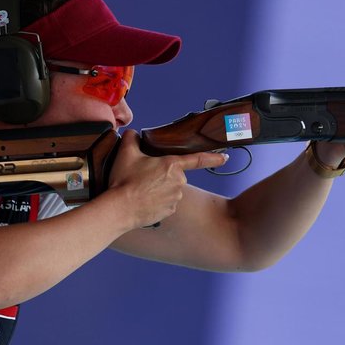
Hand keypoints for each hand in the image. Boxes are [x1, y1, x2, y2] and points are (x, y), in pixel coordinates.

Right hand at [106, 130, 227, 229]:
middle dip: (163, 175)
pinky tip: (144, 201)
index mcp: (172, 165)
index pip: (198, 159)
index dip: (214, 158)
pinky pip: (166, 204)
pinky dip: (157, 202)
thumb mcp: (126, 154)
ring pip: (170, 190)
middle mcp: (179, 182)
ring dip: (160, 189)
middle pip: (175, 175)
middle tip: (144, 178)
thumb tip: (133, 133)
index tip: (226, 158)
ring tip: (141, 190)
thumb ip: (132, 138)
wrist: (119, 209)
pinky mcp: (169, 212)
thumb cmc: (124, 181)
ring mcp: (176, 198)